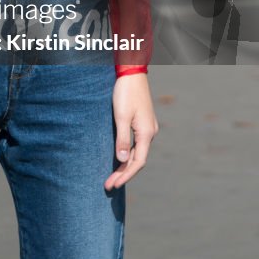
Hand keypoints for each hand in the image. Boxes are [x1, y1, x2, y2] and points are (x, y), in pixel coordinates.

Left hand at [104, 74, 158, 190]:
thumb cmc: (125, 92)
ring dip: (125, 165)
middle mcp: (150, 133)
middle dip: (124, 174)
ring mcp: (148, 127)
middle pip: (138, 160)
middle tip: (108, 185)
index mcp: (146, 133)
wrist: (132, 72)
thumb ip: (122, 139)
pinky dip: (128, 155)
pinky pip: (137, 144)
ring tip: (112, 177)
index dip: (125, 175)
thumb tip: (123, 160)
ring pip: (138, 153)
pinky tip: (119, 158)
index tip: (113, 185)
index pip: (138, 162)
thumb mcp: (121, 116)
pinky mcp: (143, 122)